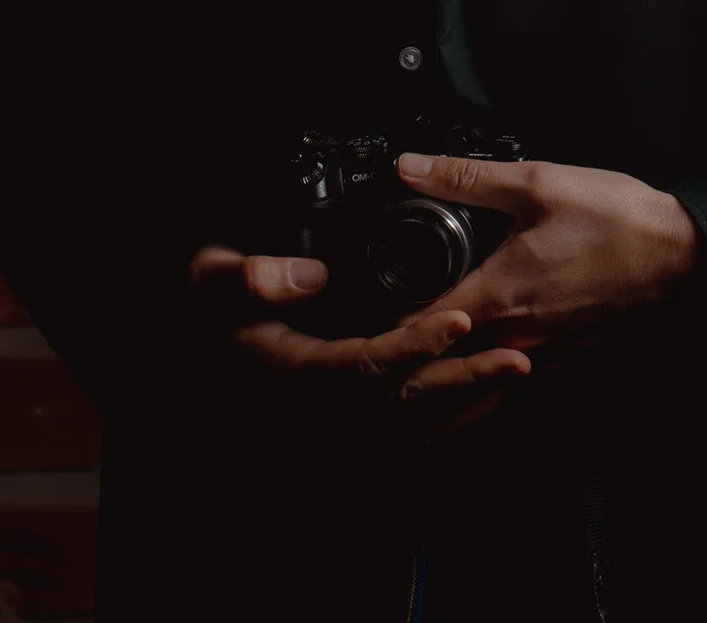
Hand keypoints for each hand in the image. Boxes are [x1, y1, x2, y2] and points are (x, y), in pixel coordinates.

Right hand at [186, 244, 530, 440]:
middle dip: (463, 381)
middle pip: (403, 404)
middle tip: (515, 357)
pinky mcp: (348, 421)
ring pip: (411, 423)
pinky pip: (406, 430)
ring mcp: (333, 421)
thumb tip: (311, 277)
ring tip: (515, 371)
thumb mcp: (211, 279)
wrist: (191, 348)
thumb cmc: (205, 309)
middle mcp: (318, 408)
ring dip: (467, 400)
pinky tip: (485, 396)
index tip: (459, 320)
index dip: (415, 347)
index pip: (366, 366)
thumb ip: (253, 276)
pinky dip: (450, 415)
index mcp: (293, 372)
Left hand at [398, 152, 699, 362]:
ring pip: (480, 375)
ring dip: (448, 370)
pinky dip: (489, 371)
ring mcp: (545, 353)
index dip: (385, 325)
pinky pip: (516, 373)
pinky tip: (483, 350)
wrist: (683, 255)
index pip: (420, 329)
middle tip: (379, 343)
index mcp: (500, 296)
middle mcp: (518, 337)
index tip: (362, 314)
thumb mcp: (537, 182)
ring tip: (420, 358)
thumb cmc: (618, 220)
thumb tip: (411, 167)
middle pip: (445, 363)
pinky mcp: (570, 356)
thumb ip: (467, 178)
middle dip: (409, 358)